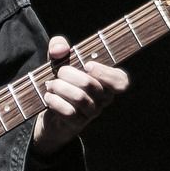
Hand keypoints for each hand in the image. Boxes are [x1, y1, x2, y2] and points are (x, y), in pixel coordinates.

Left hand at [30, 35, 127, 156]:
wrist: (50, 108)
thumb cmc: (61, 80)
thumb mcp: (59, 59)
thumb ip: (59, 47)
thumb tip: (60, 49)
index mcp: (106, 82)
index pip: (121, 82)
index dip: (106, 73)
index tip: (87, 65)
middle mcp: (103, 99)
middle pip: (91, 84)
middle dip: (69, 74)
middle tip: (59, 72)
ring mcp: (91, 113)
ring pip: (80, 98)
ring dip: (60, 87)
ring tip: (51, 84)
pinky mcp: (77, 124)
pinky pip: (69, 112)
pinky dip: (55, 101)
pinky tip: (48, 96)